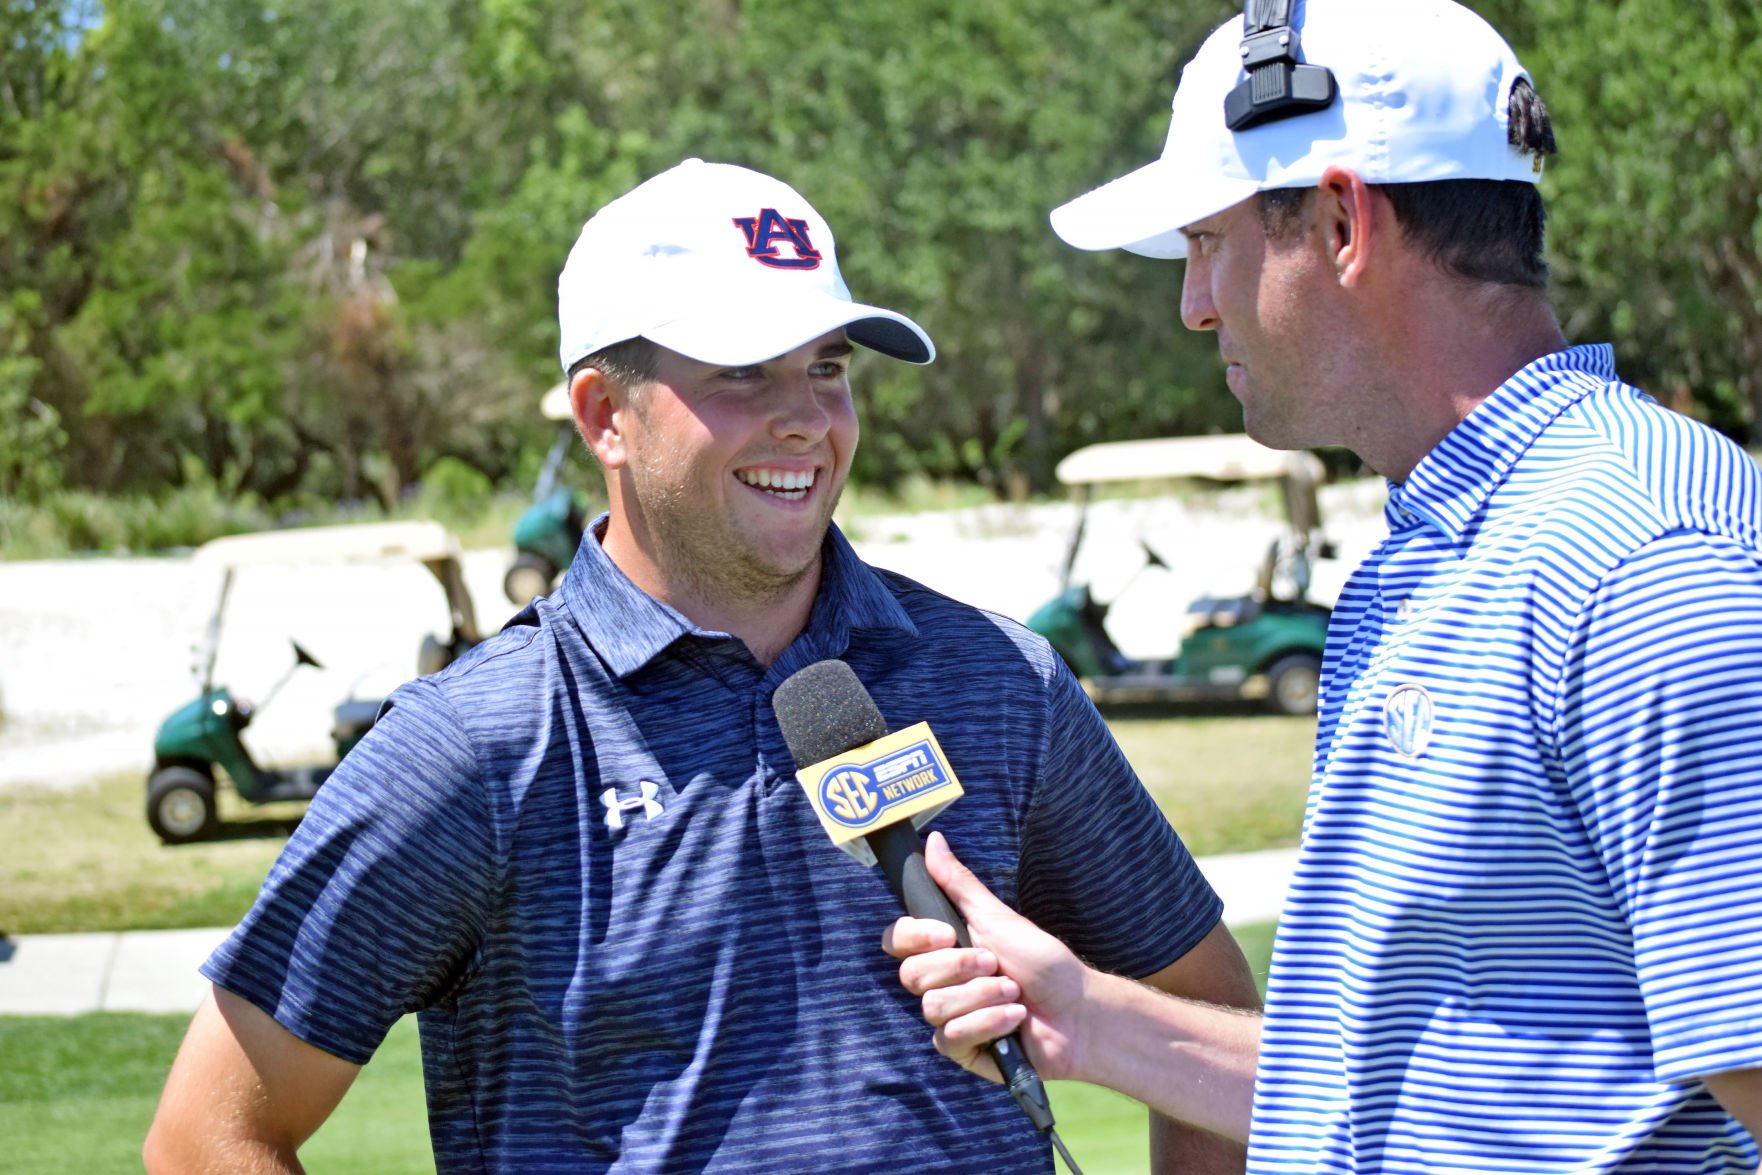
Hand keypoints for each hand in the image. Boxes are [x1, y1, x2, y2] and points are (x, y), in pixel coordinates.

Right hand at [881, 831, 1093, 1082]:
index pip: (898, 940)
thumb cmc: (1043, 962)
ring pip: (932, 1006)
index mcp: (945, 948)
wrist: (1079, 1013)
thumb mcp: (998, 918)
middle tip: (995, 964)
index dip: (914, 937)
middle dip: (960, 967)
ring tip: (1014, 994)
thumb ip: (958, 883)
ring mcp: (950, 1017)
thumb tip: (934, 839)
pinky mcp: (963, 1049)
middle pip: (911, 975)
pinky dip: (988, 1023)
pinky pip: (951, 1037)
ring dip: (981, 996)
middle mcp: (942, 982)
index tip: (947, 933)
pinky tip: (1013, 1022)